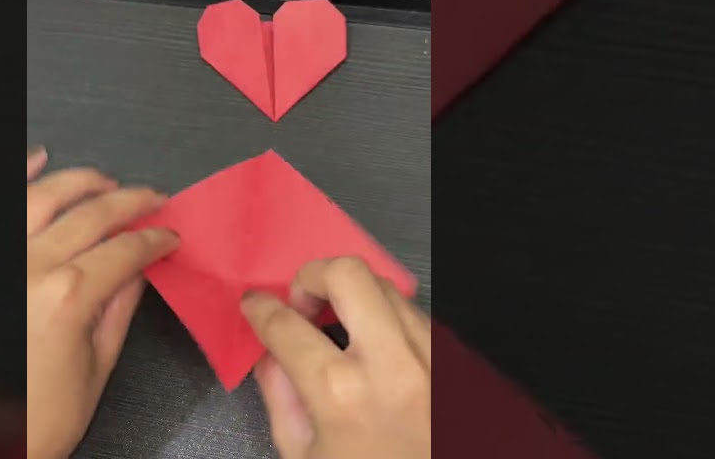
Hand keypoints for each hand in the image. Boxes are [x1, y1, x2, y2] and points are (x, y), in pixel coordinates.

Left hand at [26, 151, 179, 458]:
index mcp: (69, 296)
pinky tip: (39, 158)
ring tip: (105, 180)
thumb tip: (137, 269)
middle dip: (131, 201)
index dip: (155, 238)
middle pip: (93, 214)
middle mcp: (31, 266)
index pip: (126, 250)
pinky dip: (21, 175)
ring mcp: (1, 257)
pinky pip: (1, 204)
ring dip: (80, 181)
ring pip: (44, 196)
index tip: (169, 235)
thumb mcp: (94, 371)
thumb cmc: (33, 419)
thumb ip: (118, 310)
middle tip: (152, 198)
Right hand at [241, 257, 430, 458]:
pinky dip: (389, 322)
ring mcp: (434, 360)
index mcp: (342, 394)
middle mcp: (393, 365)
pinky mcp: (459, 364)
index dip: (260, 308)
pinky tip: (379, 353)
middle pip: (347, 274)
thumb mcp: (303, 458)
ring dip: (355, 298)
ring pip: (387, 287)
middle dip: (312, 276)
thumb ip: (280, 398)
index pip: (285, 324)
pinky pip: (418, 318)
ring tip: (341, 329)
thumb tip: (270, 355)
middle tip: (302, 305)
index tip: (255, 304)